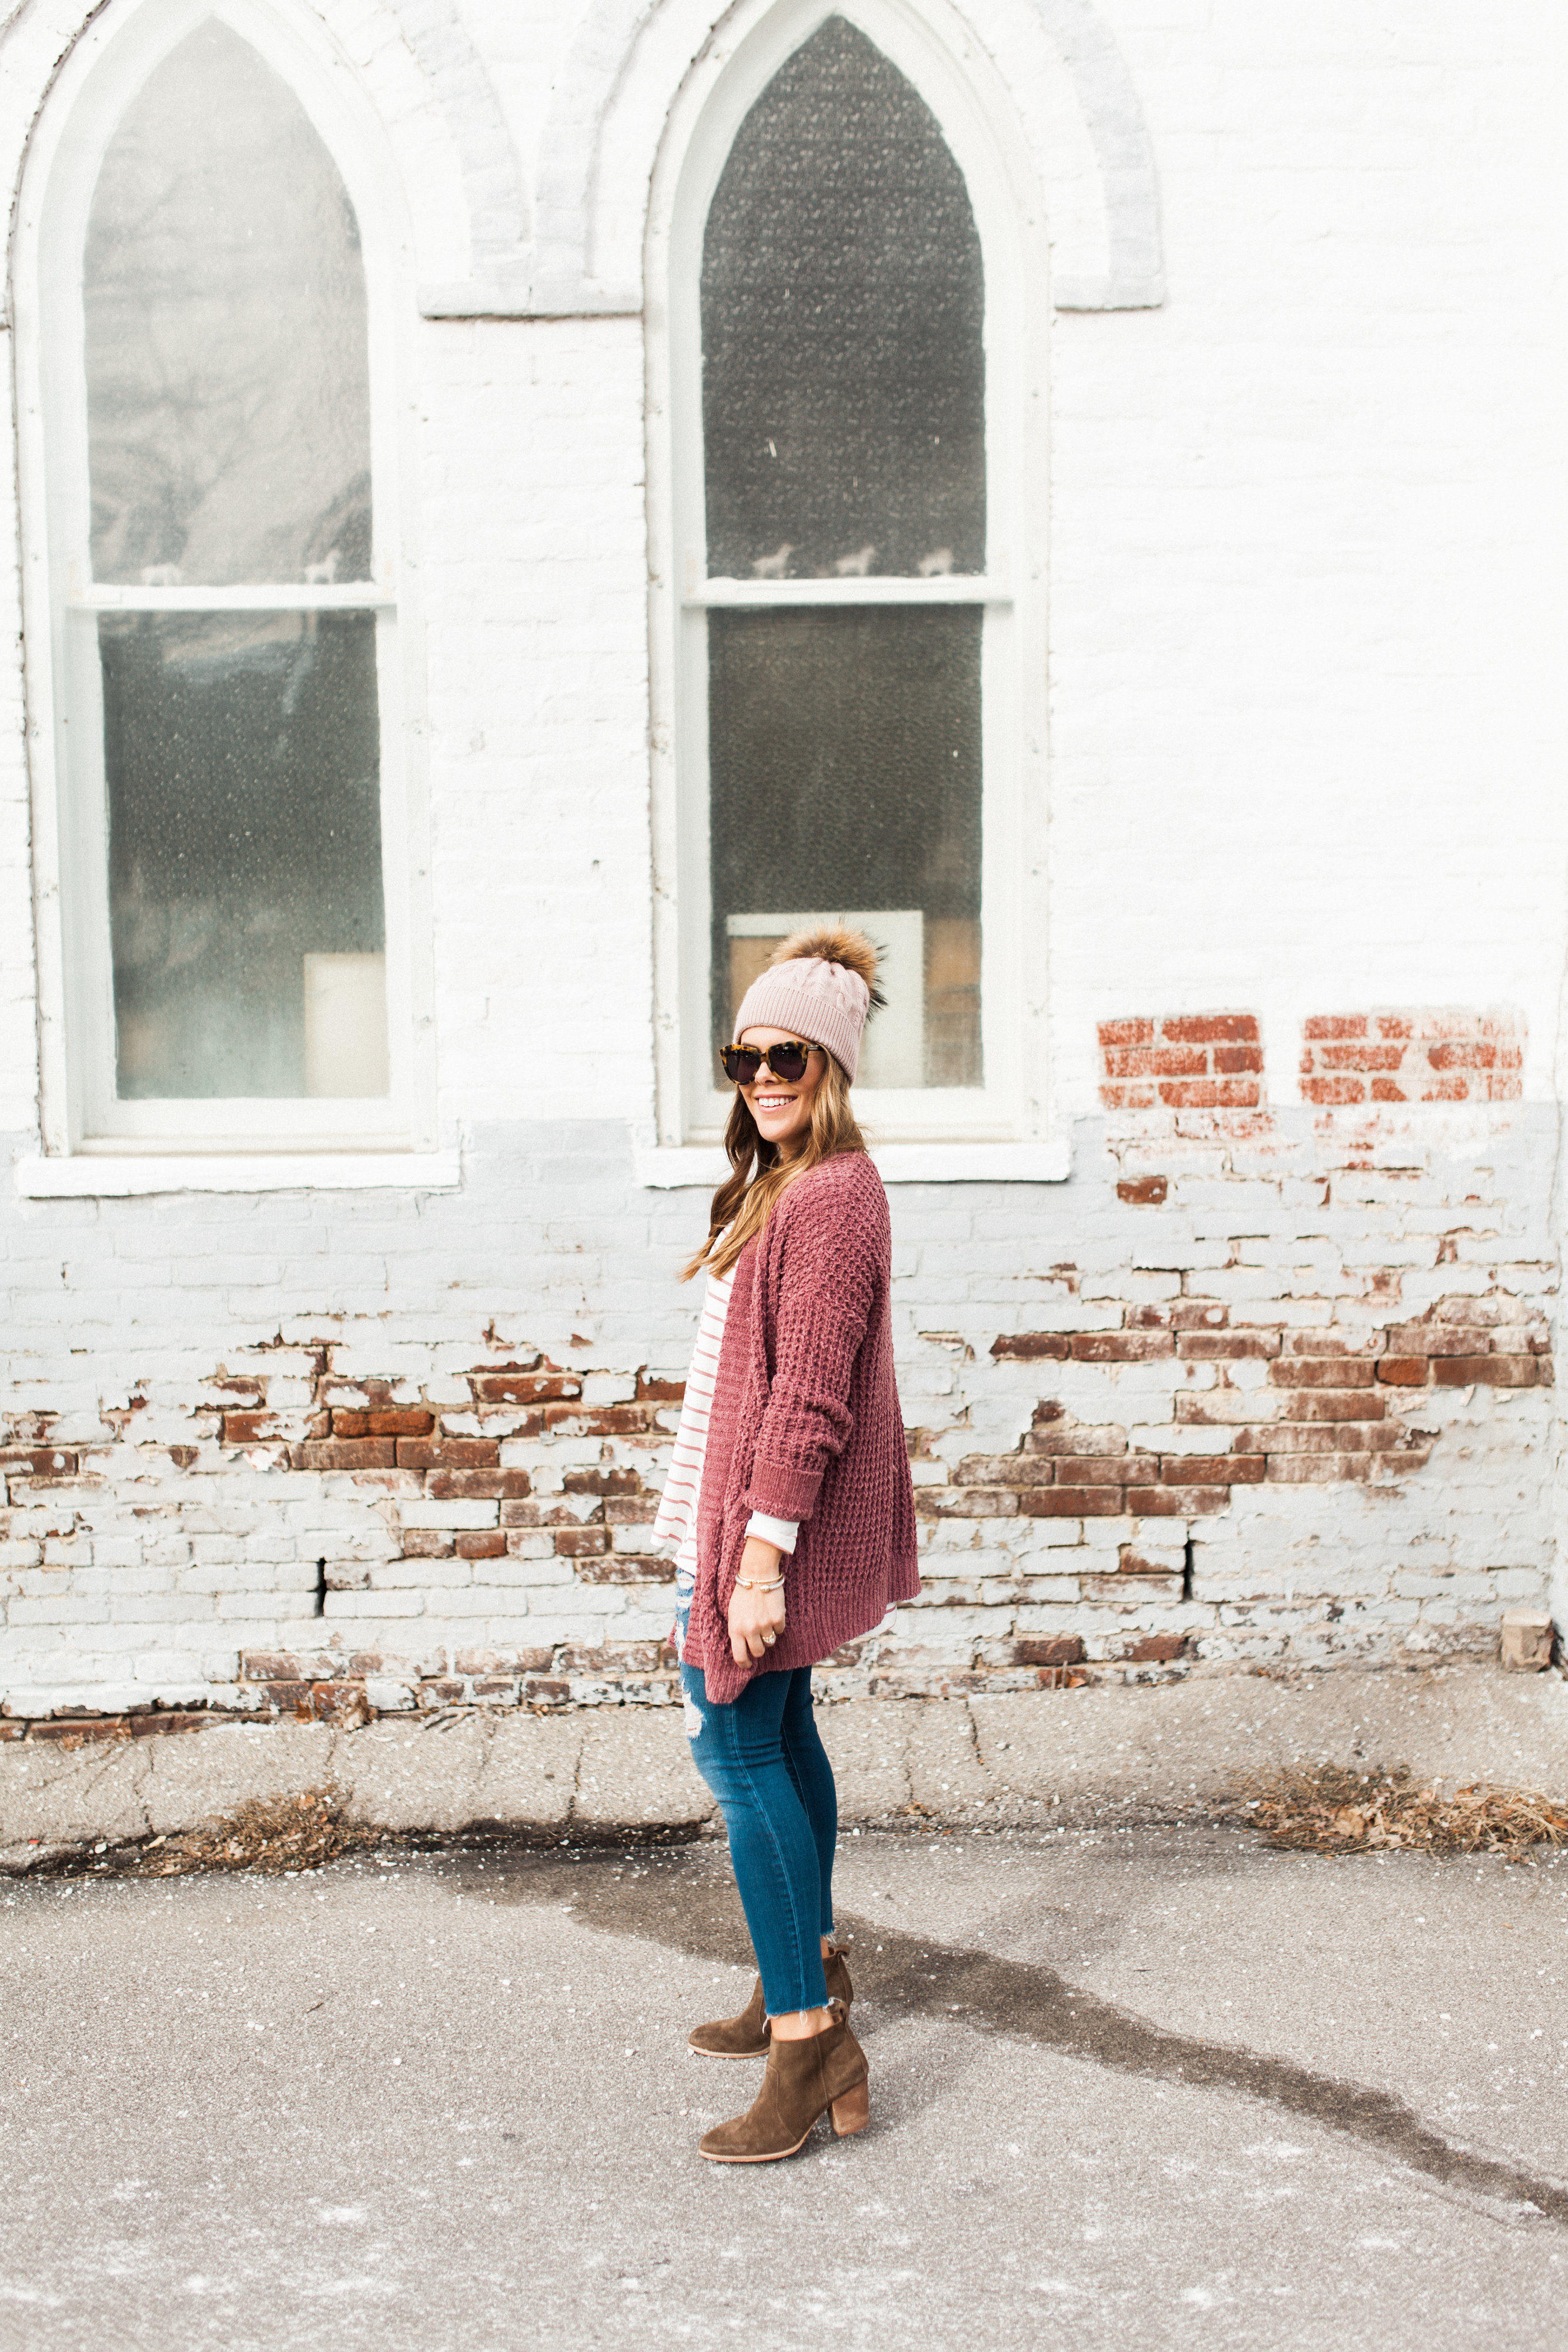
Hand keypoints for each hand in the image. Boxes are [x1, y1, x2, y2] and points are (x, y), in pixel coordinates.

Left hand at [728, 1537, 785, 1664]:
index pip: (740, 1656)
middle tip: (759, 1639)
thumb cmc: (742, 1594)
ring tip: (764, 1620)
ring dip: (768, 1634)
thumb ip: (736, 1631)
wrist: (757, 1575)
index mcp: (735, 1629)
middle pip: (759, 1652)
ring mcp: (765, 1625)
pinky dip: (777, 1624)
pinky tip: (772, 1612)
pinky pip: (780, 1630)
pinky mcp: (778, 1618)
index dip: (745, 1664)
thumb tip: (742, 1649)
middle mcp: (750, 1630)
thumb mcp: (732, 1614)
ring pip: (770, 1642)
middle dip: (759, 1648)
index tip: (748, 1664)